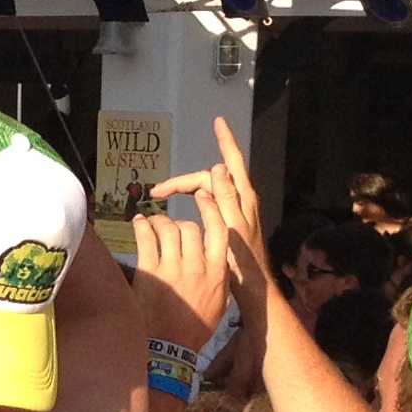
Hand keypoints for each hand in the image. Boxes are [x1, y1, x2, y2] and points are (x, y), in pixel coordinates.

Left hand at [129, 203, 228, 350]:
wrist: (170, 347)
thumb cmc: (195, 329)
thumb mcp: (220, 305)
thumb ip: (221, 282)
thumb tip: (220, 267)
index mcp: (218, 273)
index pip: (219, 232)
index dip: (210, 210)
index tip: (203, 198)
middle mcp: (198, 266)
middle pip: (190, 228)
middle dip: (178, 224)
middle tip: (168, 226)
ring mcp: (174, 268)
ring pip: (169, 230)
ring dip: (159, 222)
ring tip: (152, 222)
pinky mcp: (151, 272)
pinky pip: (147, 239)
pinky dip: (142, 226)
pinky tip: (139, 223)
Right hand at [149, 114, 272, 314]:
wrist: (253, 289)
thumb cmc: (242, 263)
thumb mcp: (231, 228)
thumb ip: (226, 197)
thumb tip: (217, 168)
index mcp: (243, 199)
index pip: (233, 162)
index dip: (225, 141)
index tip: (218, 122)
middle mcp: (243, 201)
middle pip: (211, 178)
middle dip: (185, 179)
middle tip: (158, 190)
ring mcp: (238, 212)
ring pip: (211, 189)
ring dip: (189, 187)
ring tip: (167, 194)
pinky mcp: (232, 223)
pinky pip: (212, 202)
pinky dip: (196, 198)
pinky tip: (187, 205)